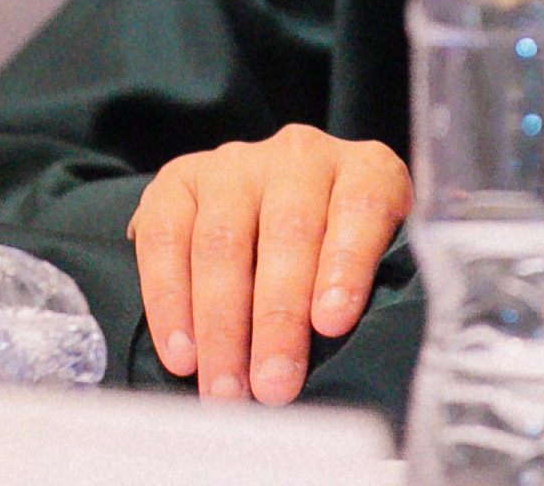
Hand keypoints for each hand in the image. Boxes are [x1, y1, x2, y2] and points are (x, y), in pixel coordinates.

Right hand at [127, 124, 407, 405]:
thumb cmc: (336, 251)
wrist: (278, 205)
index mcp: (365, 168)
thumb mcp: (376, 258)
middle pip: (289, 233)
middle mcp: (300, 155)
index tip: (333, 324)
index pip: (362, 207)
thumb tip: (357, 356)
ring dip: (221, 326)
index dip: (347, 265)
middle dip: (277, 320)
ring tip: (225, 388)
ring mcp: (236, 164)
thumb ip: (373, 289)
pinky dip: (170, 303)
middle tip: (273, 386)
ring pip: (223, 242)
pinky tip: (183, 354)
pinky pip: (166, 240)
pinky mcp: (179, 180)